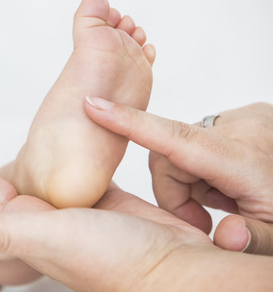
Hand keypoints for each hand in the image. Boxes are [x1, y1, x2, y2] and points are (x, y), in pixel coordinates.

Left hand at [0, 121, 214, 291]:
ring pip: (32, 172)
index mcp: (24, 223)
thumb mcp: (50, 241)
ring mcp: (72, 206)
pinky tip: (56, 145)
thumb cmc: (116, 262)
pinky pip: (72, 169)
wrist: (175, 269)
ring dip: (12, 155)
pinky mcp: (103, 196)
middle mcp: (44, 216)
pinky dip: (58, 154)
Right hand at [84, 98, 272, 254]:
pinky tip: (227, 183)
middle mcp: (241, 129)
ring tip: (220, 200)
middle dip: (174, 191)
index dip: (129, 122)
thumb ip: (252, 239)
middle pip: (170, 155)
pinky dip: (202, 167)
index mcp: (244, 160)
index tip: (94, 106)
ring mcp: (243, 120)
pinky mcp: (243, 117)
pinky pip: (198, 141)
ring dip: (190, 180)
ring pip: (181, 148)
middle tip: (200, 220)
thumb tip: (225, 237)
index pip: (175, 139)